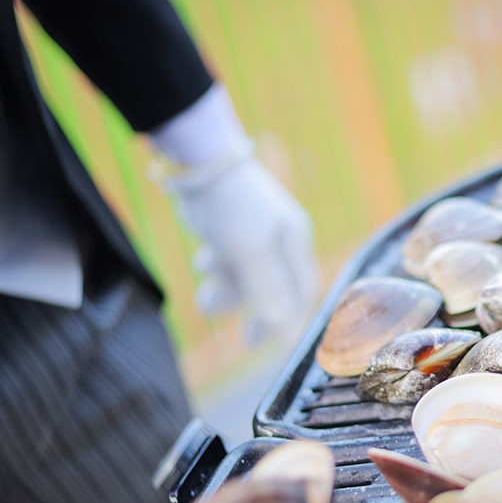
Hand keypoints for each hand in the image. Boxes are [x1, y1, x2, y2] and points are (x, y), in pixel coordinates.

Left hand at [161, 140, 319, 344]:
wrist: (198, 161)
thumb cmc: (232, 205)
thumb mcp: (249, 251)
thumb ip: (267, 290)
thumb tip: (285, 332)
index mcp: (295, 242)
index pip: (303, 292)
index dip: (288, 319)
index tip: (267, 340)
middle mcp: (280, 241)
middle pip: (273, 290)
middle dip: (251, 308)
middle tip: (242, 336)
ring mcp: (255, 237)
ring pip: (245, 279)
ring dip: (226, 291)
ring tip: (206, 296)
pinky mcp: (232, 232)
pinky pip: (229, 264)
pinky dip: (216, 269)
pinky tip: (205, 256)